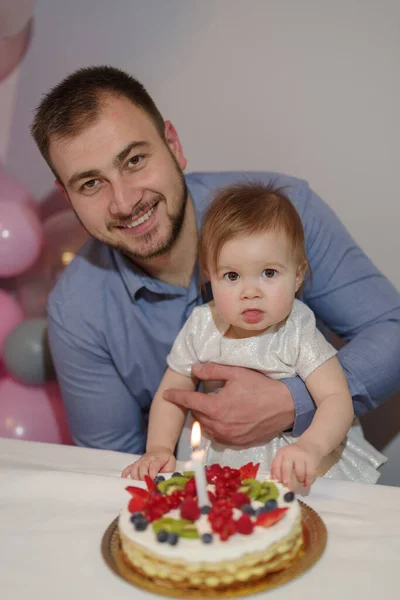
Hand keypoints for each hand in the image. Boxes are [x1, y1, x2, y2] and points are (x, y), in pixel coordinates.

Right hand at [121, 448, 175, 480]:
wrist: (160, 450)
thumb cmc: (166, 460)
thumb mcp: (171, 464)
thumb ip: (168, 472)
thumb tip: (162, 481)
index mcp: (158, 459)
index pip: (153, 466)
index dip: (152, 474)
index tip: (152, 482)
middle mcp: (148, 459)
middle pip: (143, 466)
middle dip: (143, 476)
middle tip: (145, 485)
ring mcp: (141, 460)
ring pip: (135, 467)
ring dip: (135, 476)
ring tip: (138, 484)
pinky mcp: (136, 463)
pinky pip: (129, 467)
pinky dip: (125, 473)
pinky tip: (124, 479)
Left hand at [163, 363, 294, 445]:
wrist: (285, 406)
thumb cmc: (261, 387)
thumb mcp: (236, 373)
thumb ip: (212, 371)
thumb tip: (194, 369)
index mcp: (216, 407)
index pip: (189, 401)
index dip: (176, 396)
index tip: (167, 394)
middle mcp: (219, 425)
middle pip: (196, 415)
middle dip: (193, 405)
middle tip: (196, 397)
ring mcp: (228, 436)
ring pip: (206, 427)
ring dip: (204, 417)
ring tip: (210, 407)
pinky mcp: (238, 443)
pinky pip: (218, 436)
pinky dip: (215, 427)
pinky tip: (222, 418)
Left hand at [270, 441, 321, 488]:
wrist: (309, 445)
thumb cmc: (294, 455)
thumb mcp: (284, 457)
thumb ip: (278, 468)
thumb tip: (272, 481)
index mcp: (281, 453)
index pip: (276, 464)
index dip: (276, 476)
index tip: (278, 484)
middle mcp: (290, 453)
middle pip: (286, 468)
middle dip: (287, 480)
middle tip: (288, 488)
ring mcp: (301, 456)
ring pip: (299, 472)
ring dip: (299, 480)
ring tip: (300, 482)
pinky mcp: (312, 460)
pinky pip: (310, 474)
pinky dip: (308, 481)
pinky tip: (306, 483)